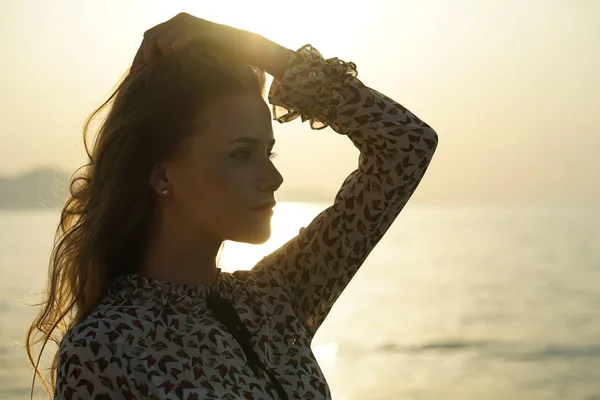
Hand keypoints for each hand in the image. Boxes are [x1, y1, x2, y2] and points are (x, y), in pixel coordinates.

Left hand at [131, 13, 290, 79]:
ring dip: (162, 58)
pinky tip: (180, 65)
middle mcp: (180, 20)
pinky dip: (176, 54)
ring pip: (162, 40)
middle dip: (145, 57)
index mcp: (177, 25)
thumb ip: (176, 60)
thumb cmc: (220, 57)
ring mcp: (190, 23)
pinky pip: (178, 43)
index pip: (149, 37)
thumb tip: (156, 75)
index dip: (139, 55)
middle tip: (145, 75)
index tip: (135, 74)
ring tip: (167, 72)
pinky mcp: (200, 30)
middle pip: (150, 36)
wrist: (245, 49)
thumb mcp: (193, 57)